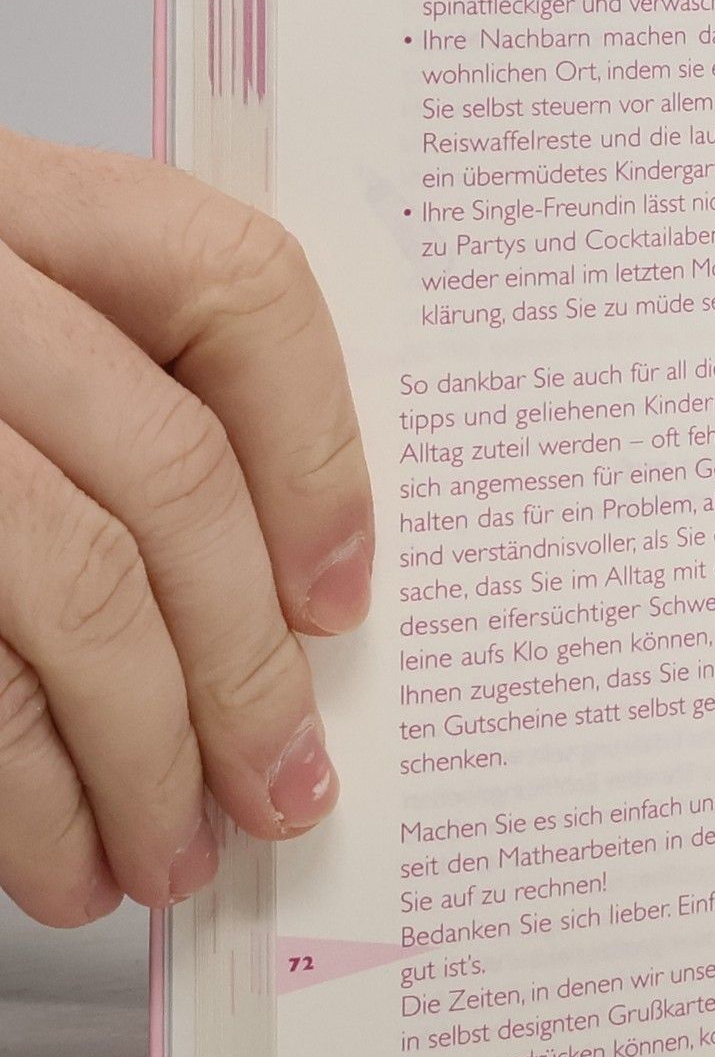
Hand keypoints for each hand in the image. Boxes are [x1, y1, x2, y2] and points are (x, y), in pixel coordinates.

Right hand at [0, 129, 370, 923]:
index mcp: (22, 203)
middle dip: (243, 667)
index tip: (340, 595)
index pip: (233, 282)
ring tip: (172, 853)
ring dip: (141, 758)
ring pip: (70, 589)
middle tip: (284, 788)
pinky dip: (23, 790)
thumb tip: (288, 603)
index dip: (316, 452)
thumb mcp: (11, 343)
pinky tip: (59, 850)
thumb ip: (124, 412)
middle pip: (167, 474)